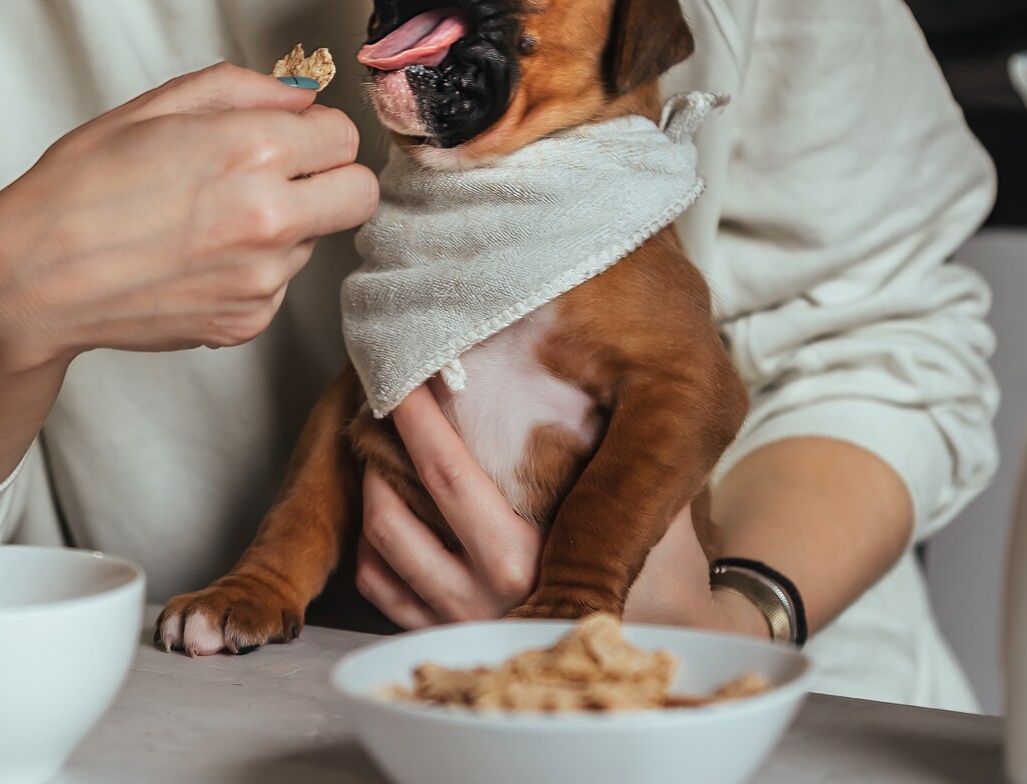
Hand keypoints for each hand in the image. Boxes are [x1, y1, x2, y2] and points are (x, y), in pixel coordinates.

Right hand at [0, 62, 378, 371]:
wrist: (33, 278)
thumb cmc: (81, 187)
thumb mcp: (156, 107)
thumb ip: (244, 89)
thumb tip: (299, 95)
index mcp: (252, 150)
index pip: (344, 135)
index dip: (313, 131)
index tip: (288, 136)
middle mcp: (269, 217)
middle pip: (360, 194)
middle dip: (331, 179)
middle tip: (284, 176)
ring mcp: (261, 278)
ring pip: (315, 241)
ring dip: (284, 227)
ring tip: (209, 221)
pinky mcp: (246, 321)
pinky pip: (278, 285)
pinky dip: (251, 270)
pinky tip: (195, 258)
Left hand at [357, 385, 770, 636]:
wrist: (647, 653)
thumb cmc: (656, 574)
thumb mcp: (650, 508)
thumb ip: (629, 455)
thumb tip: (602, 374)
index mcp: (527, 558)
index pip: (447, 475)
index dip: (417, 417)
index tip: (406, 375)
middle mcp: (482, 597)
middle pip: (393, 508)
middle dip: (378, 445)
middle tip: (380, 397)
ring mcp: (454, 622)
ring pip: (378, 545)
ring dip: (369, 488)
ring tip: (379, 444)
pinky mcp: (439, 638)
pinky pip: (377, 585)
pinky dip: (371, 541)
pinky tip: (388, 502)